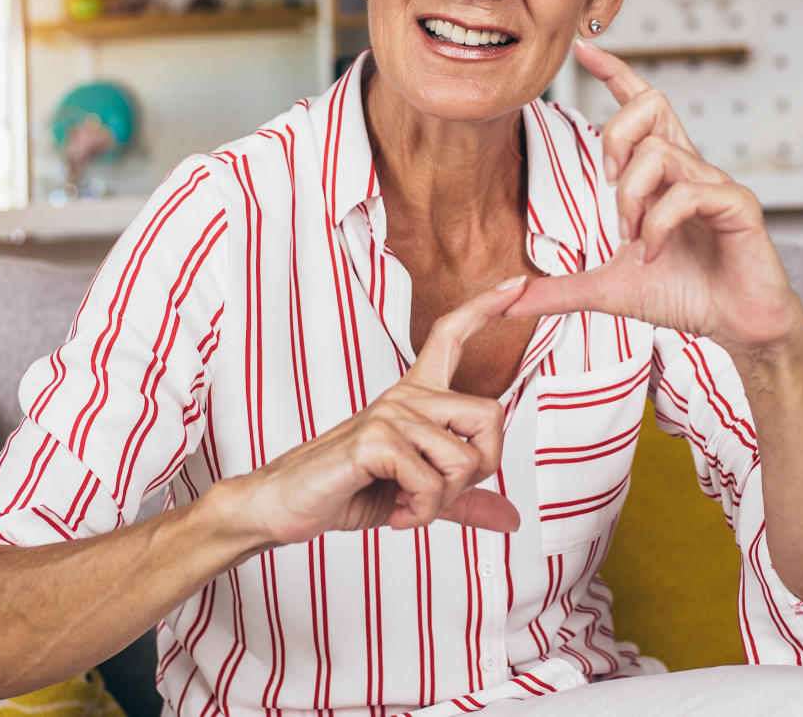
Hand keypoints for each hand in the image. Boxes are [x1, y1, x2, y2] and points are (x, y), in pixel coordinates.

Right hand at [222, 278, 525, 550]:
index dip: (485, 308)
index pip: (450, 336)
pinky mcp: (373, 439)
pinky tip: (397, 513)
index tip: (516, 285)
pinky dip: (422, 511)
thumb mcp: (416, 496)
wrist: (286, 505)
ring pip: (463, 458)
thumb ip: (462, 501)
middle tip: (443, 494)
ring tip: (410, 507)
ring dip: (443, 501)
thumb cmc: (347, 490)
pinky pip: (431, 482)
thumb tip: (511, 518)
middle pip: (490, 413)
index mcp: (414, 398)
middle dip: (482, 467)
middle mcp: (405, 397)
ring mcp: (389, 414)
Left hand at [506, 41, 802, 352]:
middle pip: (652, 105)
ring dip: (632, 197)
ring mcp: (716, 184)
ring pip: (661, 153)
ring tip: (633, 239)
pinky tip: (653, 252)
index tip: (584, 49)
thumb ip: (558, 290)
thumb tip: (507, 301)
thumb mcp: (607, 291)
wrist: (737, 326)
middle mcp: (691, 168)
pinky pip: (688, 192)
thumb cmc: (685, 295)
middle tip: (607, 186)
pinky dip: (659, 224)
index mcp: (664, 176)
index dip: (616, 73)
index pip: (642, 108)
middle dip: (615, 137)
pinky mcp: (738, 206)